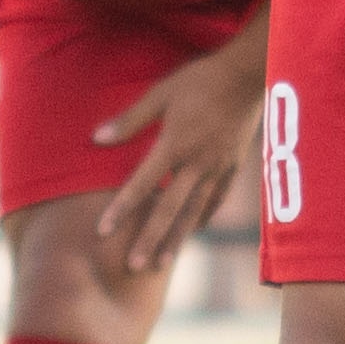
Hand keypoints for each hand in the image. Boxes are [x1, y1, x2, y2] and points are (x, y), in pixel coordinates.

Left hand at [93, 35, 266, 270]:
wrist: (247, 76)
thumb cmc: (200, 80)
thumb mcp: (161, 93)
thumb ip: (130, 120)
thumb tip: (97, 138)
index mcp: (175, 144)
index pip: (142, 183)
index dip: (121, 208)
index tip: (103, 231)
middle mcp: (196, 163)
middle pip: (169, 208)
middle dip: (150, 239)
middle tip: (134, 267)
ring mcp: (217, 168)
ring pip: (194, 211)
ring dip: (177, 239)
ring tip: (162, 263)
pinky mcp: (233, 166)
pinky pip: (216, 200)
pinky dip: (203, 217)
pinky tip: (193, 229)